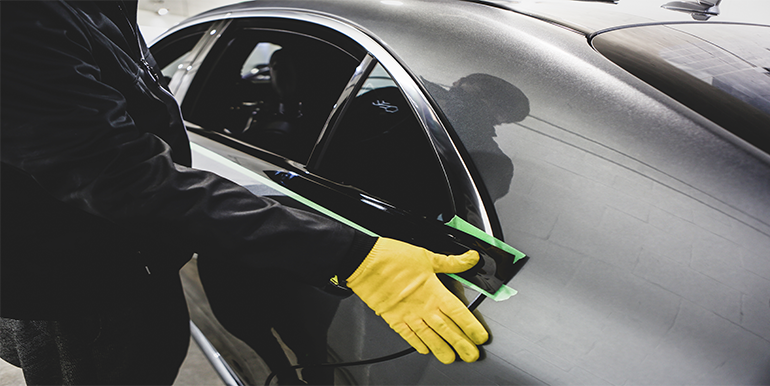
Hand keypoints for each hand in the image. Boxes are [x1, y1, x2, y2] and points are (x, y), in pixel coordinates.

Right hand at [346, 238, 488, 363]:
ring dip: (442, 349)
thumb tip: (471, 259)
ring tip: (451, 359)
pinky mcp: (393, 318)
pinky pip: (408, 335)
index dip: (472, 328)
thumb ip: (452, 262)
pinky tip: (424, 350)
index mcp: (434, 292)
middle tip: (471, 355)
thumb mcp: (427, 256)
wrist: (365, 263)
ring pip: (429, 337)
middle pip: (447, 330)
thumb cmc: (393, 258)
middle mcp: (423, 307)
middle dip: (461, 344)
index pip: (459, 314)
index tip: (480, 337)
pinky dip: (417, 344)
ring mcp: (408, 315)